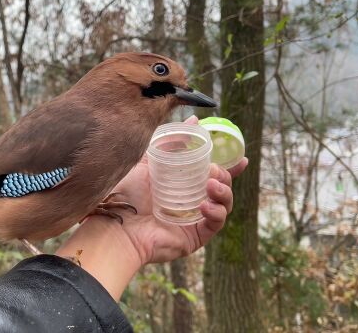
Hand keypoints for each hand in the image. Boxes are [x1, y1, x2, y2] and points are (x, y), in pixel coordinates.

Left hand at [56, 115, 247, 299]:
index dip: (230, 167)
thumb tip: (194, 119)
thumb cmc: (125, 194)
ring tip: (211, 185)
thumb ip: (169, 142)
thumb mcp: (147, 162)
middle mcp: (189, 203)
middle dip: (225, 177)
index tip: (243, 159)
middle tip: (214, 170)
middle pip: (221, 188)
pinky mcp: (193, 237)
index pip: (211, 175)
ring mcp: (193, 221)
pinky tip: (206, 205)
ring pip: (223, 205)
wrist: (114, 225)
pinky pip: (215, 224)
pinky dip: (216, 213)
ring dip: (224, 192)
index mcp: (181, 186)